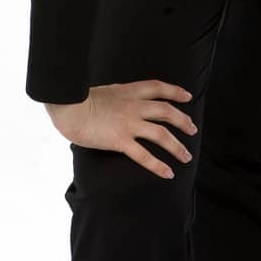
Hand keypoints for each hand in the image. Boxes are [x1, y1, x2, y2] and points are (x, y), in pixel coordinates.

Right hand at [45, 80, 197, 179]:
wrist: (68, 107)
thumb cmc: (76, 100)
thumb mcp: (103, 91)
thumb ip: (115, 98)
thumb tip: (116, 104)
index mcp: (128, 91)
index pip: (158, 88)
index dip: (175, 91)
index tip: (186, 96)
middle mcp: (134, 107)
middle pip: (167, 112)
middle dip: (183, 121)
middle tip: (192, 129)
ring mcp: (129, 124)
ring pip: (161, 134)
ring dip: (177, 146)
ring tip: (186, 156)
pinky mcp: (120, 141)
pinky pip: (144, 155)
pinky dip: (158, 165)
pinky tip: (168, 173)